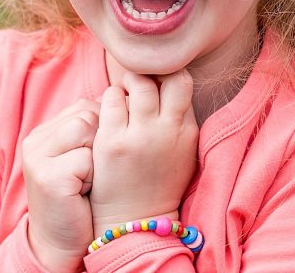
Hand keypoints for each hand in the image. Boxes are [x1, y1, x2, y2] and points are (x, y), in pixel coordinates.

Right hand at [22, 98, 99, 271]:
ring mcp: (37, 157)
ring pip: (85, 129)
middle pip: (86, 114)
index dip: (103, 129)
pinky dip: (93, 177)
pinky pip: (86, 158)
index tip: (99, 158)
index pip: (84, 105)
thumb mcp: (80, 158)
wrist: (60, 244)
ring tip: (88, 181)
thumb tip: (118, 100)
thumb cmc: (79, 200)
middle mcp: (35, 140)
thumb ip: (89, 130)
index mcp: (42, 133)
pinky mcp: (47, 176)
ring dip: (97, 158)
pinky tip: (84, 193)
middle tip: (92, 173)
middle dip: (101, 141)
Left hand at [89, 69, 198, 233]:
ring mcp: (140, 135)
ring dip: (127, 82)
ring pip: (137, 82)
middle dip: (152, 72)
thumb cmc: (157, 182)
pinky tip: (107, 111)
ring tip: (122, 94)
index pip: (182, 83)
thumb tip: (167, 82)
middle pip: (168, 76)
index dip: (166, 77)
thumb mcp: (183, 150)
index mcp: (188, 131)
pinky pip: (110, 100)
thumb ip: (179, 118)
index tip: (155, 83)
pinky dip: (108, 98)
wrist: (135, 221)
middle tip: (138, 83)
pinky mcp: (113, 142)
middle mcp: (168, 130)